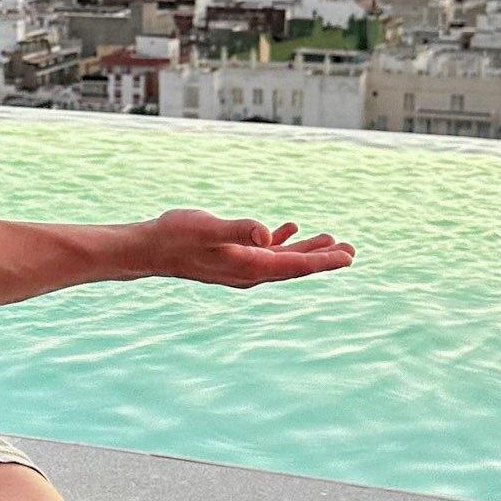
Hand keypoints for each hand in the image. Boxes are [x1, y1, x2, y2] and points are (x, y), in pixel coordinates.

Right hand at [145, 209, 355, 288]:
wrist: (149, 250)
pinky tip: (287, 229)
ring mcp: (240, 267)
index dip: (323, 261)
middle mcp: (249, 272)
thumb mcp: (209, 228)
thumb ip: (239, 229)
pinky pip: (264, 252)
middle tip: (350, 251)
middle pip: (294, 266)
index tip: (348, 257)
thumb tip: (267, 232)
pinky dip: (280, 242)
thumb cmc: (176, 236)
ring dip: (305, 250)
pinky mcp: (231, 258)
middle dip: (322, 258)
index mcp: (249, 267)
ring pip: (282, 259)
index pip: (295, 265)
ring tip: (329, 240)